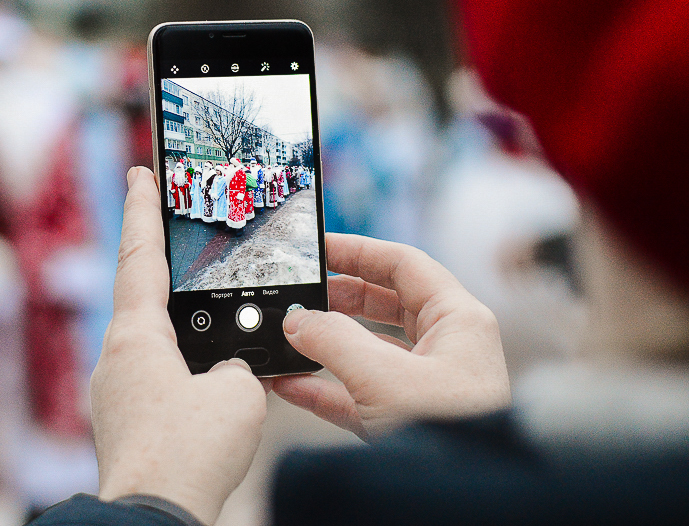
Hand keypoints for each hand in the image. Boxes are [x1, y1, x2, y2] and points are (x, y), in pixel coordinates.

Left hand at [91, 167, 268, 524]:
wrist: (155, 514)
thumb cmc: (190, 451)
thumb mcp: (237, 392)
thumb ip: (235, 365)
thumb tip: (225, 372)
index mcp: (136, 336)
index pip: (139, 256)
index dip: (143, 209)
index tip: (139, 172)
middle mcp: (116, 358)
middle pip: (146, 300)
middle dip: (170, 274)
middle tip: (186, 244)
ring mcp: (116, 393)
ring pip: (156, 345)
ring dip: (184, 334)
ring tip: (218, 332)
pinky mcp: (126, 423)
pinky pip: (158, 380)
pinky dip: (183, 372)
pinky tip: (210, 388)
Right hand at [272, 233, 510, 438]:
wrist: (460, 501)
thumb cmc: (451, 434)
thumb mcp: (383, 377)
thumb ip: (333, 341)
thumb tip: (297, 321)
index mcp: (458, 320)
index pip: (404, 264)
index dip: (359, 251)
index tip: (319, 249)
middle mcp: (446, 347)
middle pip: (384, 304)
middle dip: (338, 297)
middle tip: (300, 292)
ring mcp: (426, 386)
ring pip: (369, 350)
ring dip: (326, 344)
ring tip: (288, 336)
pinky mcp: (406, 421)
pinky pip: (359, 393)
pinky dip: (325, 388)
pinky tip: (291, 384)